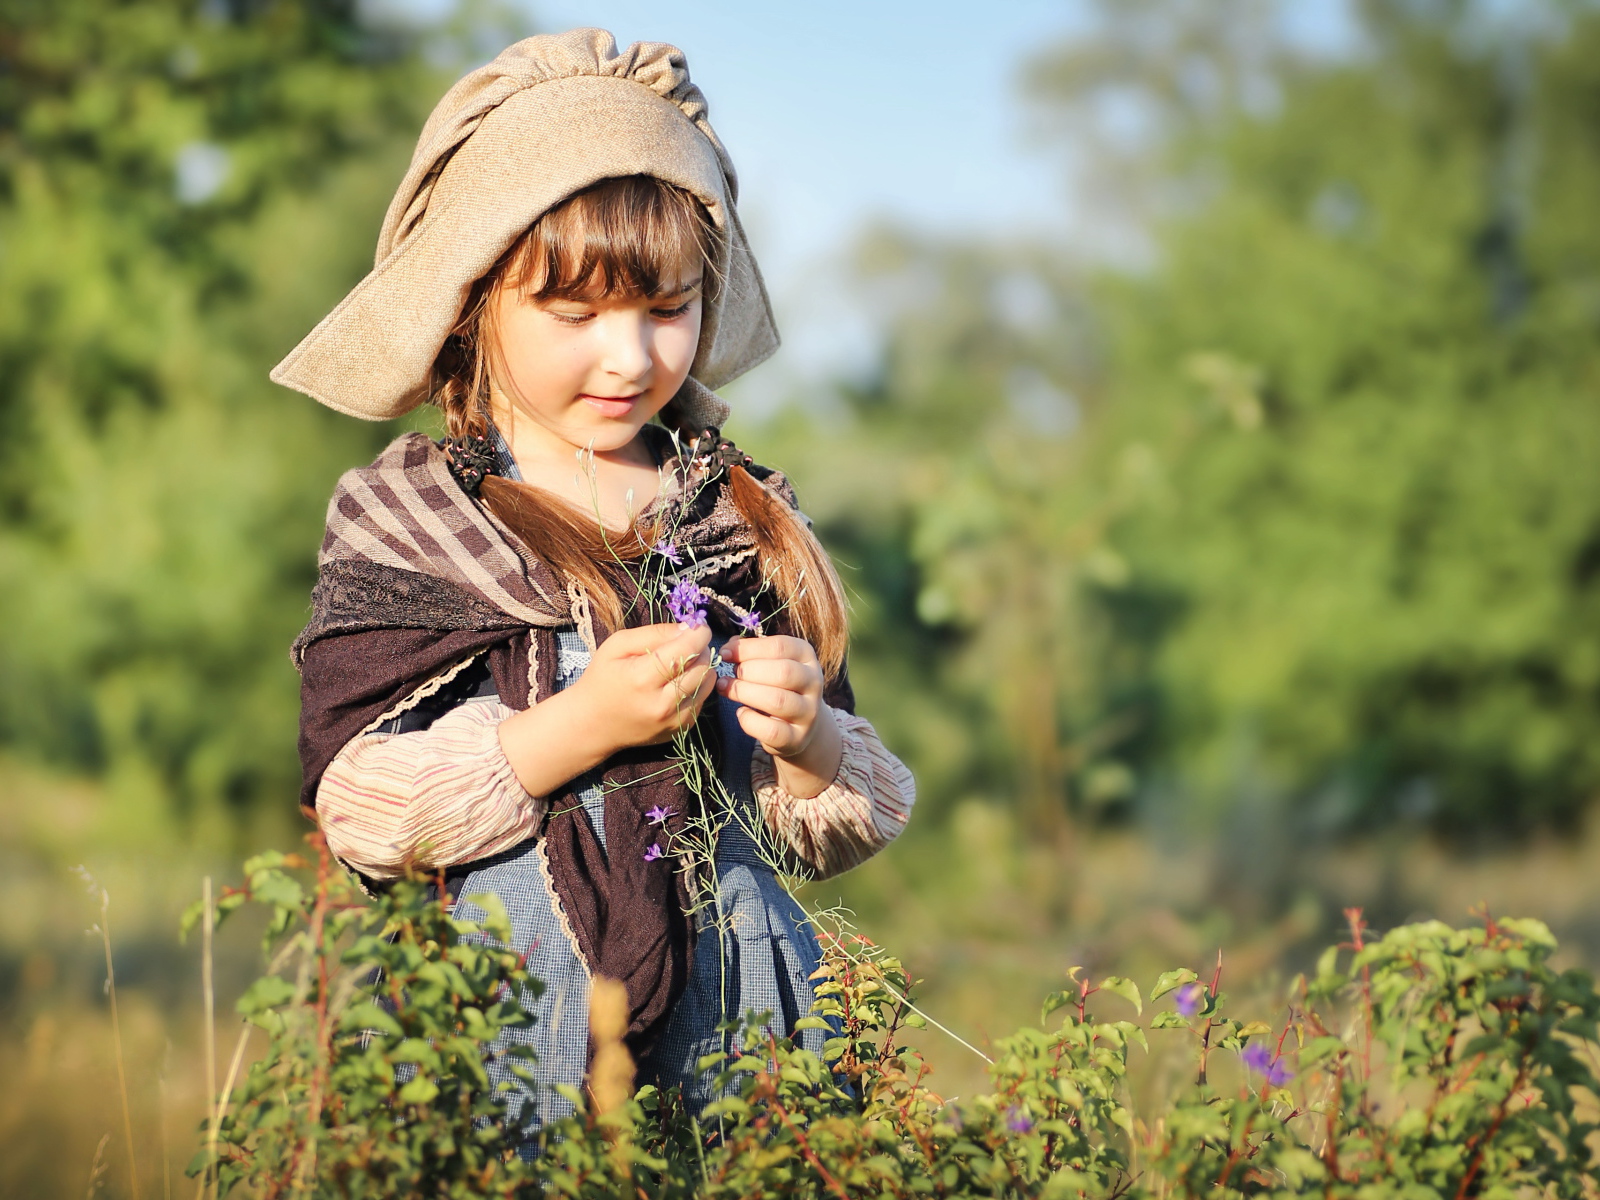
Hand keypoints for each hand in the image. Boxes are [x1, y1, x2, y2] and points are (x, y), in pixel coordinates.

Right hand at [571, 622, 717, 751]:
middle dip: (701, 648)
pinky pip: (702, 699)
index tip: (697, 626)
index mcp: (642, 678)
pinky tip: (677, 683)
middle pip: (703, 666)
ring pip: (708, 683)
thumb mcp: (617, 645)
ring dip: (702, 667)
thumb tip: (688, 628)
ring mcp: (673, 720)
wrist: (592, 725)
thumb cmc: (601, 679)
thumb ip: (654, 633)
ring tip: (682, 663)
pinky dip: (696, 686)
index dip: (699, 633)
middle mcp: (662, 703)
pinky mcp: (681, 730)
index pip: (687, 649)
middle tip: (687, 643)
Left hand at [717, 634, 842, 798]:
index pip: (780, 646)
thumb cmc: (778, 686)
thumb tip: (729, 648)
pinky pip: (771, 731)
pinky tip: (741, 713)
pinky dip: (749, 721)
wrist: (799, 726)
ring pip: (777, 700)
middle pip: (783, 672)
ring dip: (744, 692)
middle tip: (729, 675)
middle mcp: (814, 683)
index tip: (725, 654)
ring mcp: (808, 713)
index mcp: (807, 657)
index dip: (748, 649)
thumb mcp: (770, 663)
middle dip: (748, 671)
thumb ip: (750, 652)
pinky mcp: (797, 738)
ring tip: (725, 688)